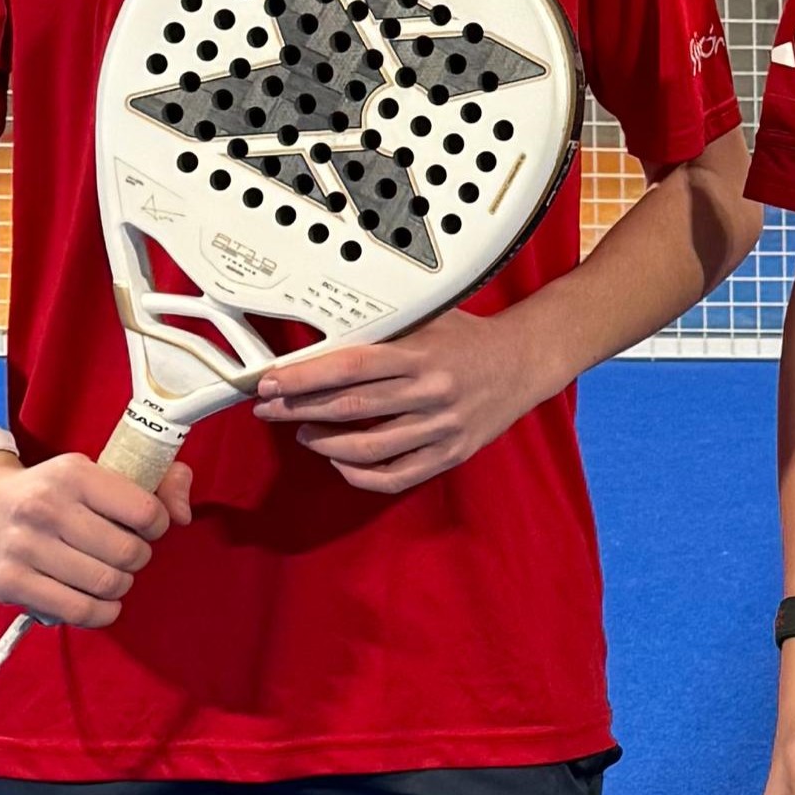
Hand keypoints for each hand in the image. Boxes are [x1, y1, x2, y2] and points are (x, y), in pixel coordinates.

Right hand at [0, 449, 193, 629]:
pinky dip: (100, 612)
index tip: (144, 529)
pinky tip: (97, 602)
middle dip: (136, 560)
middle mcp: (44, 507)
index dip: (157, 526)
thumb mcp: (93, 472)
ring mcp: (24, 546)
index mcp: (72, 474)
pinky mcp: (9, 581)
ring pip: (107, 584)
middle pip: (129, 554)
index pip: (146, 511)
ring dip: (118, 586)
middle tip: (121, 555)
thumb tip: (183, 514)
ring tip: (106, 575)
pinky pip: (79, 611)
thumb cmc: (48, 494)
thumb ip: (155, 481)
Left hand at [254, 308, 548, 495]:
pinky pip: (396, 476)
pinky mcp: (451, 454)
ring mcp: (442, 428)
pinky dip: (360, 475)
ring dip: (324, 443)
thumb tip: (320, 337)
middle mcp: (431, 393)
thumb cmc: (469, 338)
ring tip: (304, 433)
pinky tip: (340, 462)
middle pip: (351, 409)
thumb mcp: (428, 318)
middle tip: (270, 409)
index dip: (304, 378)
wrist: (524, 362)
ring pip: (368, 447)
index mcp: (421, 354)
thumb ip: (382, 330)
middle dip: (300, 410)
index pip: (350, 367)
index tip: (271, 383)